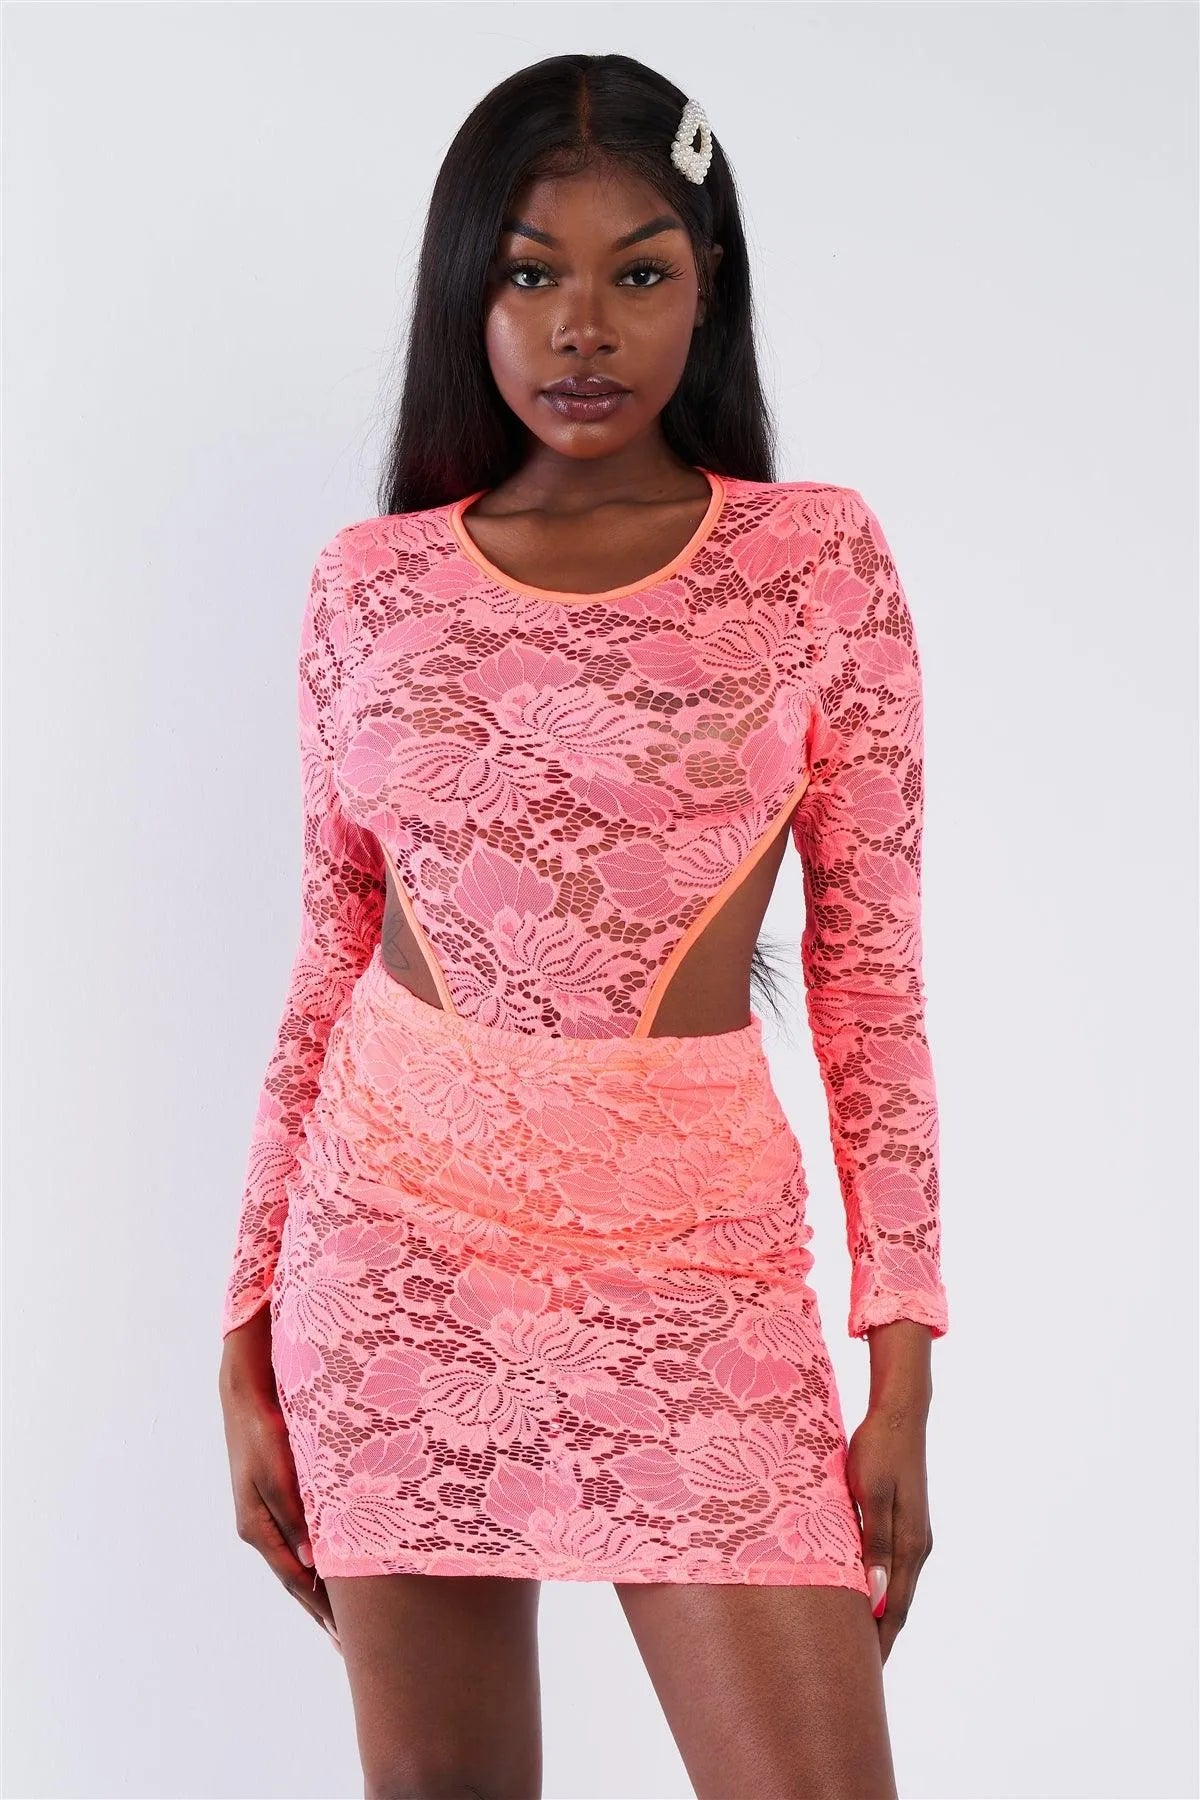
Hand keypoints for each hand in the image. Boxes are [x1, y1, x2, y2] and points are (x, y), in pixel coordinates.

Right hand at [218, 1304, 341, 1654]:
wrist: (245, 1389)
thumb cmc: (263, 1427)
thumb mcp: (278, 1470)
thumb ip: (295, 1515)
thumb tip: (312, 1564)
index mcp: (258, 1527)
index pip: (297, 1581)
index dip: (322, 1610)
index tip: (346, 1641)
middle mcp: (261, 1527)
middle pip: (297, 1580)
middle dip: (323, 1612)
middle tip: (350, 1648)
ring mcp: (267, 1513)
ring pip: (300, 1562)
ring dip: (322, 1589)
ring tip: (346, 1621)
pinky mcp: (277, 1496)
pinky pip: (301, 1540)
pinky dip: (318, 1561)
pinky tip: (334, 1568)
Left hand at [845, 1394, 932, 1665]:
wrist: (900, 1414)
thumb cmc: (878, 1450)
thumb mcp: (869, 1493)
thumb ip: (874, 1544)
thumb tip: (874, 1596)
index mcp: (910, 1545)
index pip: (892, 1609)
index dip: (877, 1643)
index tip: (859, 1674)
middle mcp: (918, 1547)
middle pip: (897, 1605)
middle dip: (879, 1639)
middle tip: (855, 1674)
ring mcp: (915, 1535)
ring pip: (896, 1588)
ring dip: (879, 1617)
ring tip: (858, 1645)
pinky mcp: (906, 1522)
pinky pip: (893, 1569)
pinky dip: (880, 1591)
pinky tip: (865, 1596)